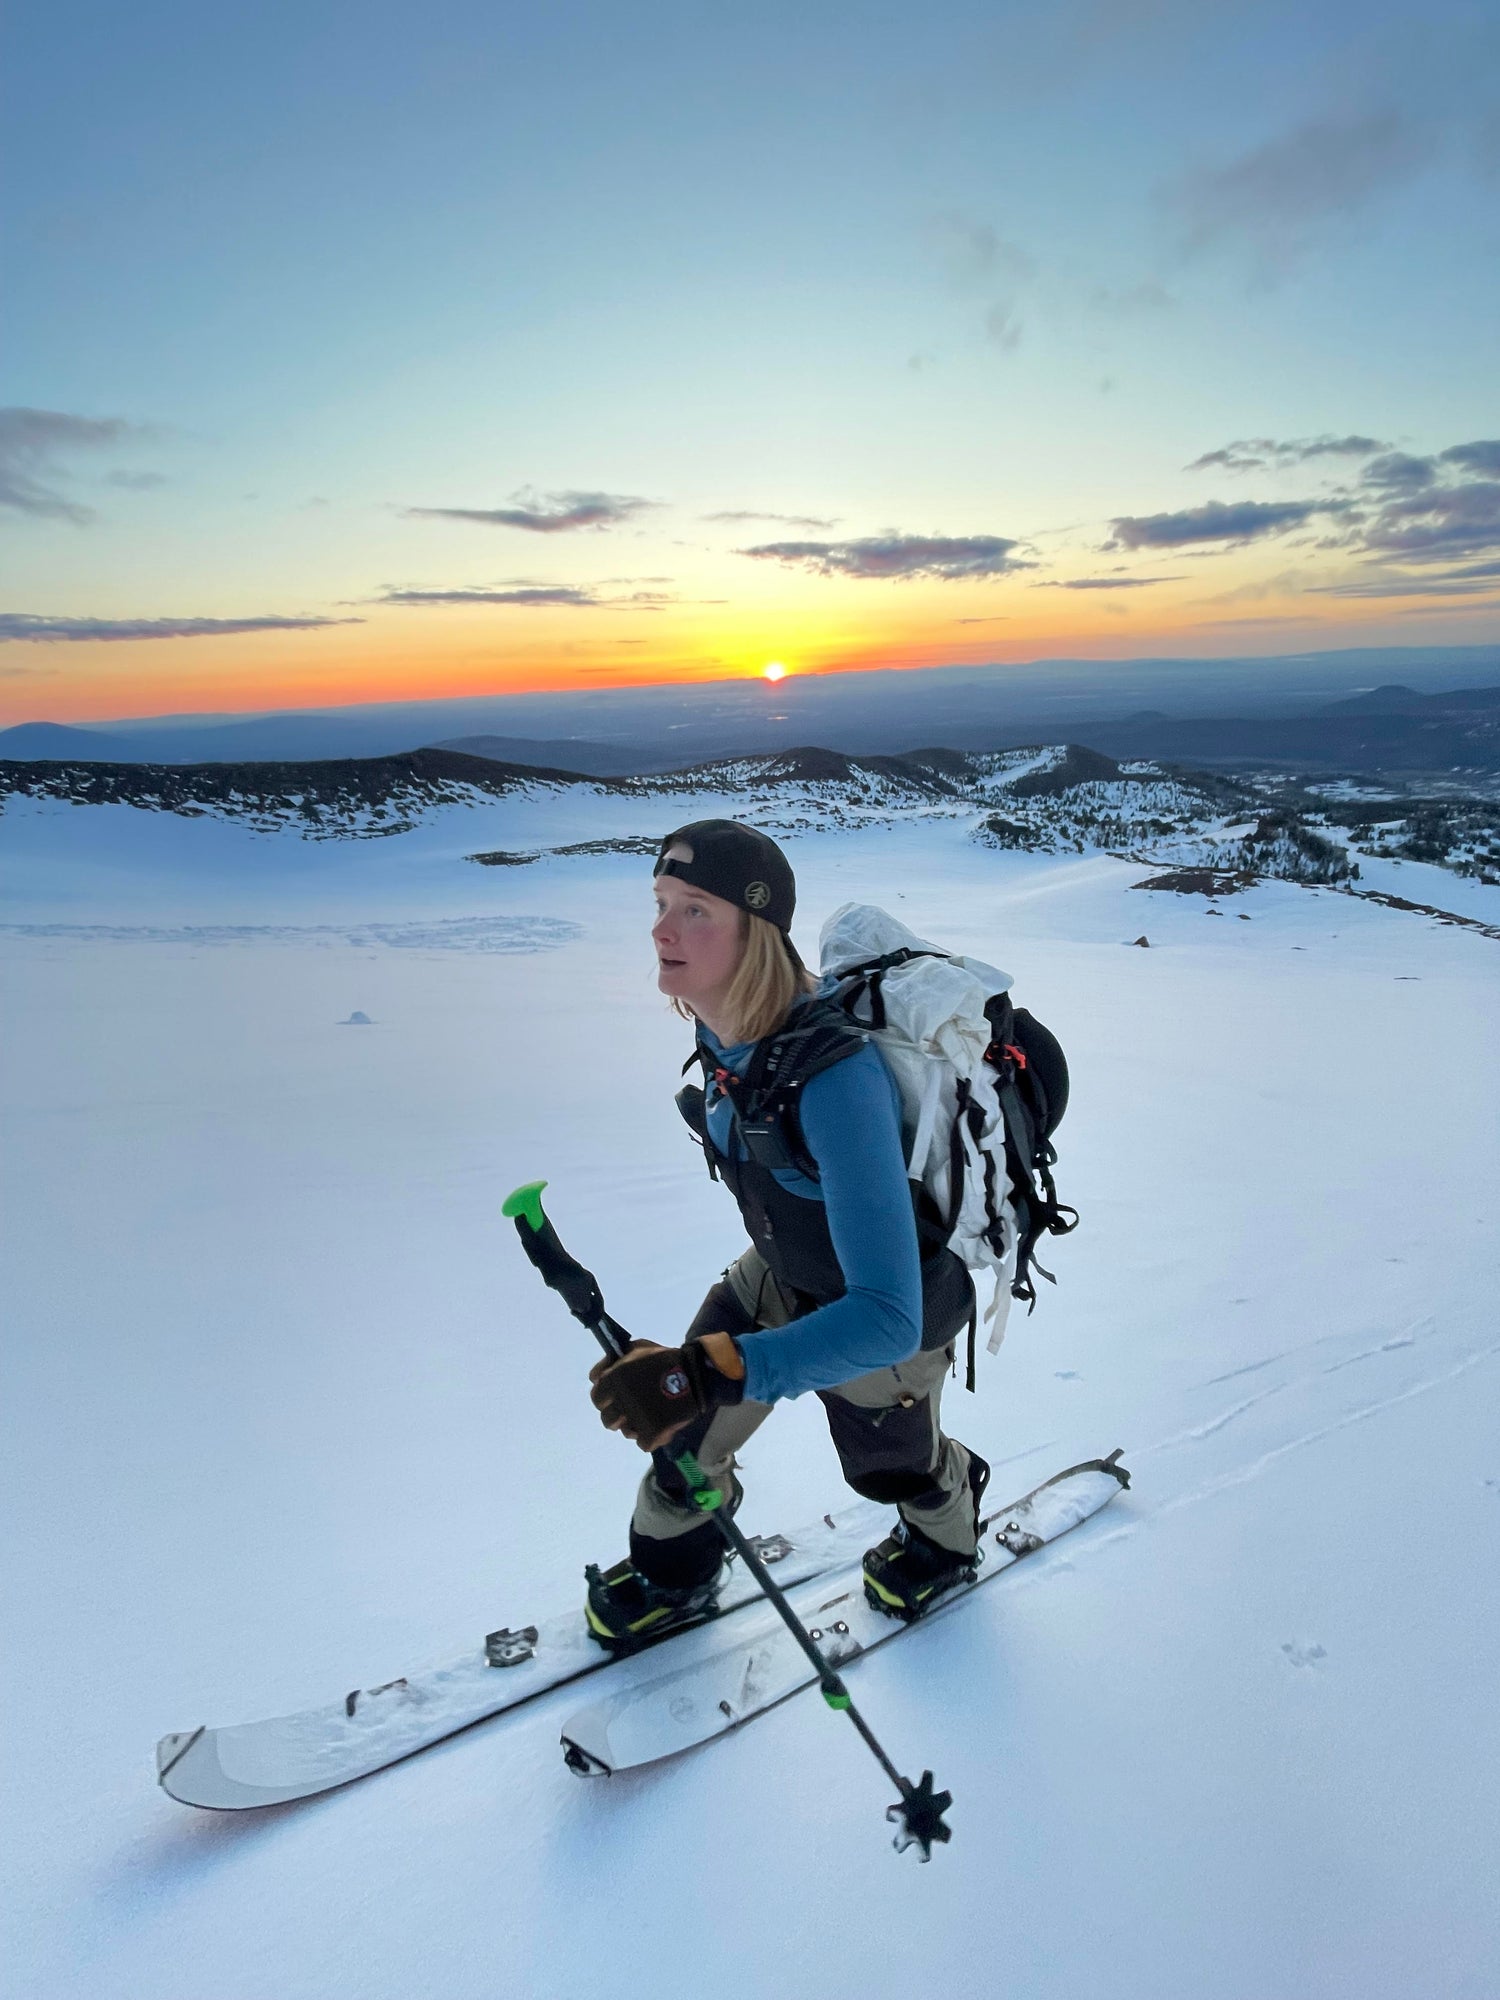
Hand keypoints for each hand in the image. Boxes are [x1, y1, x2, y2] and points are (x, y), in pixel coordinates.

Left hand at [589, 1338, 743, 1451]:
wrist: (696, 1374)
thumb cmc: (665, 1359)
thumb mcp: (637, 1348)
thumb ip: (613, 1361)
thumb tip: (595, 1377)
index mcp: (613, 1379)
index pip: (597, 1399)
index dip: (607, 1399)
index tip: (618, 1397)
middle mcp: (621, 1401)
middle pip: (608, 1420)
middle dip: (619, 1416)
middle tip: (635, 1409)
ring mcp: (636, 1419)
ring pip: (626, 1433)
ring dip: (636, 1427)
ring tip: (651, 1417)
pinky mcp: (652, 1433)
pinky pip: (644, 1444)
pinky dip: (652, 1438)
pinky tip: (661, 1426)